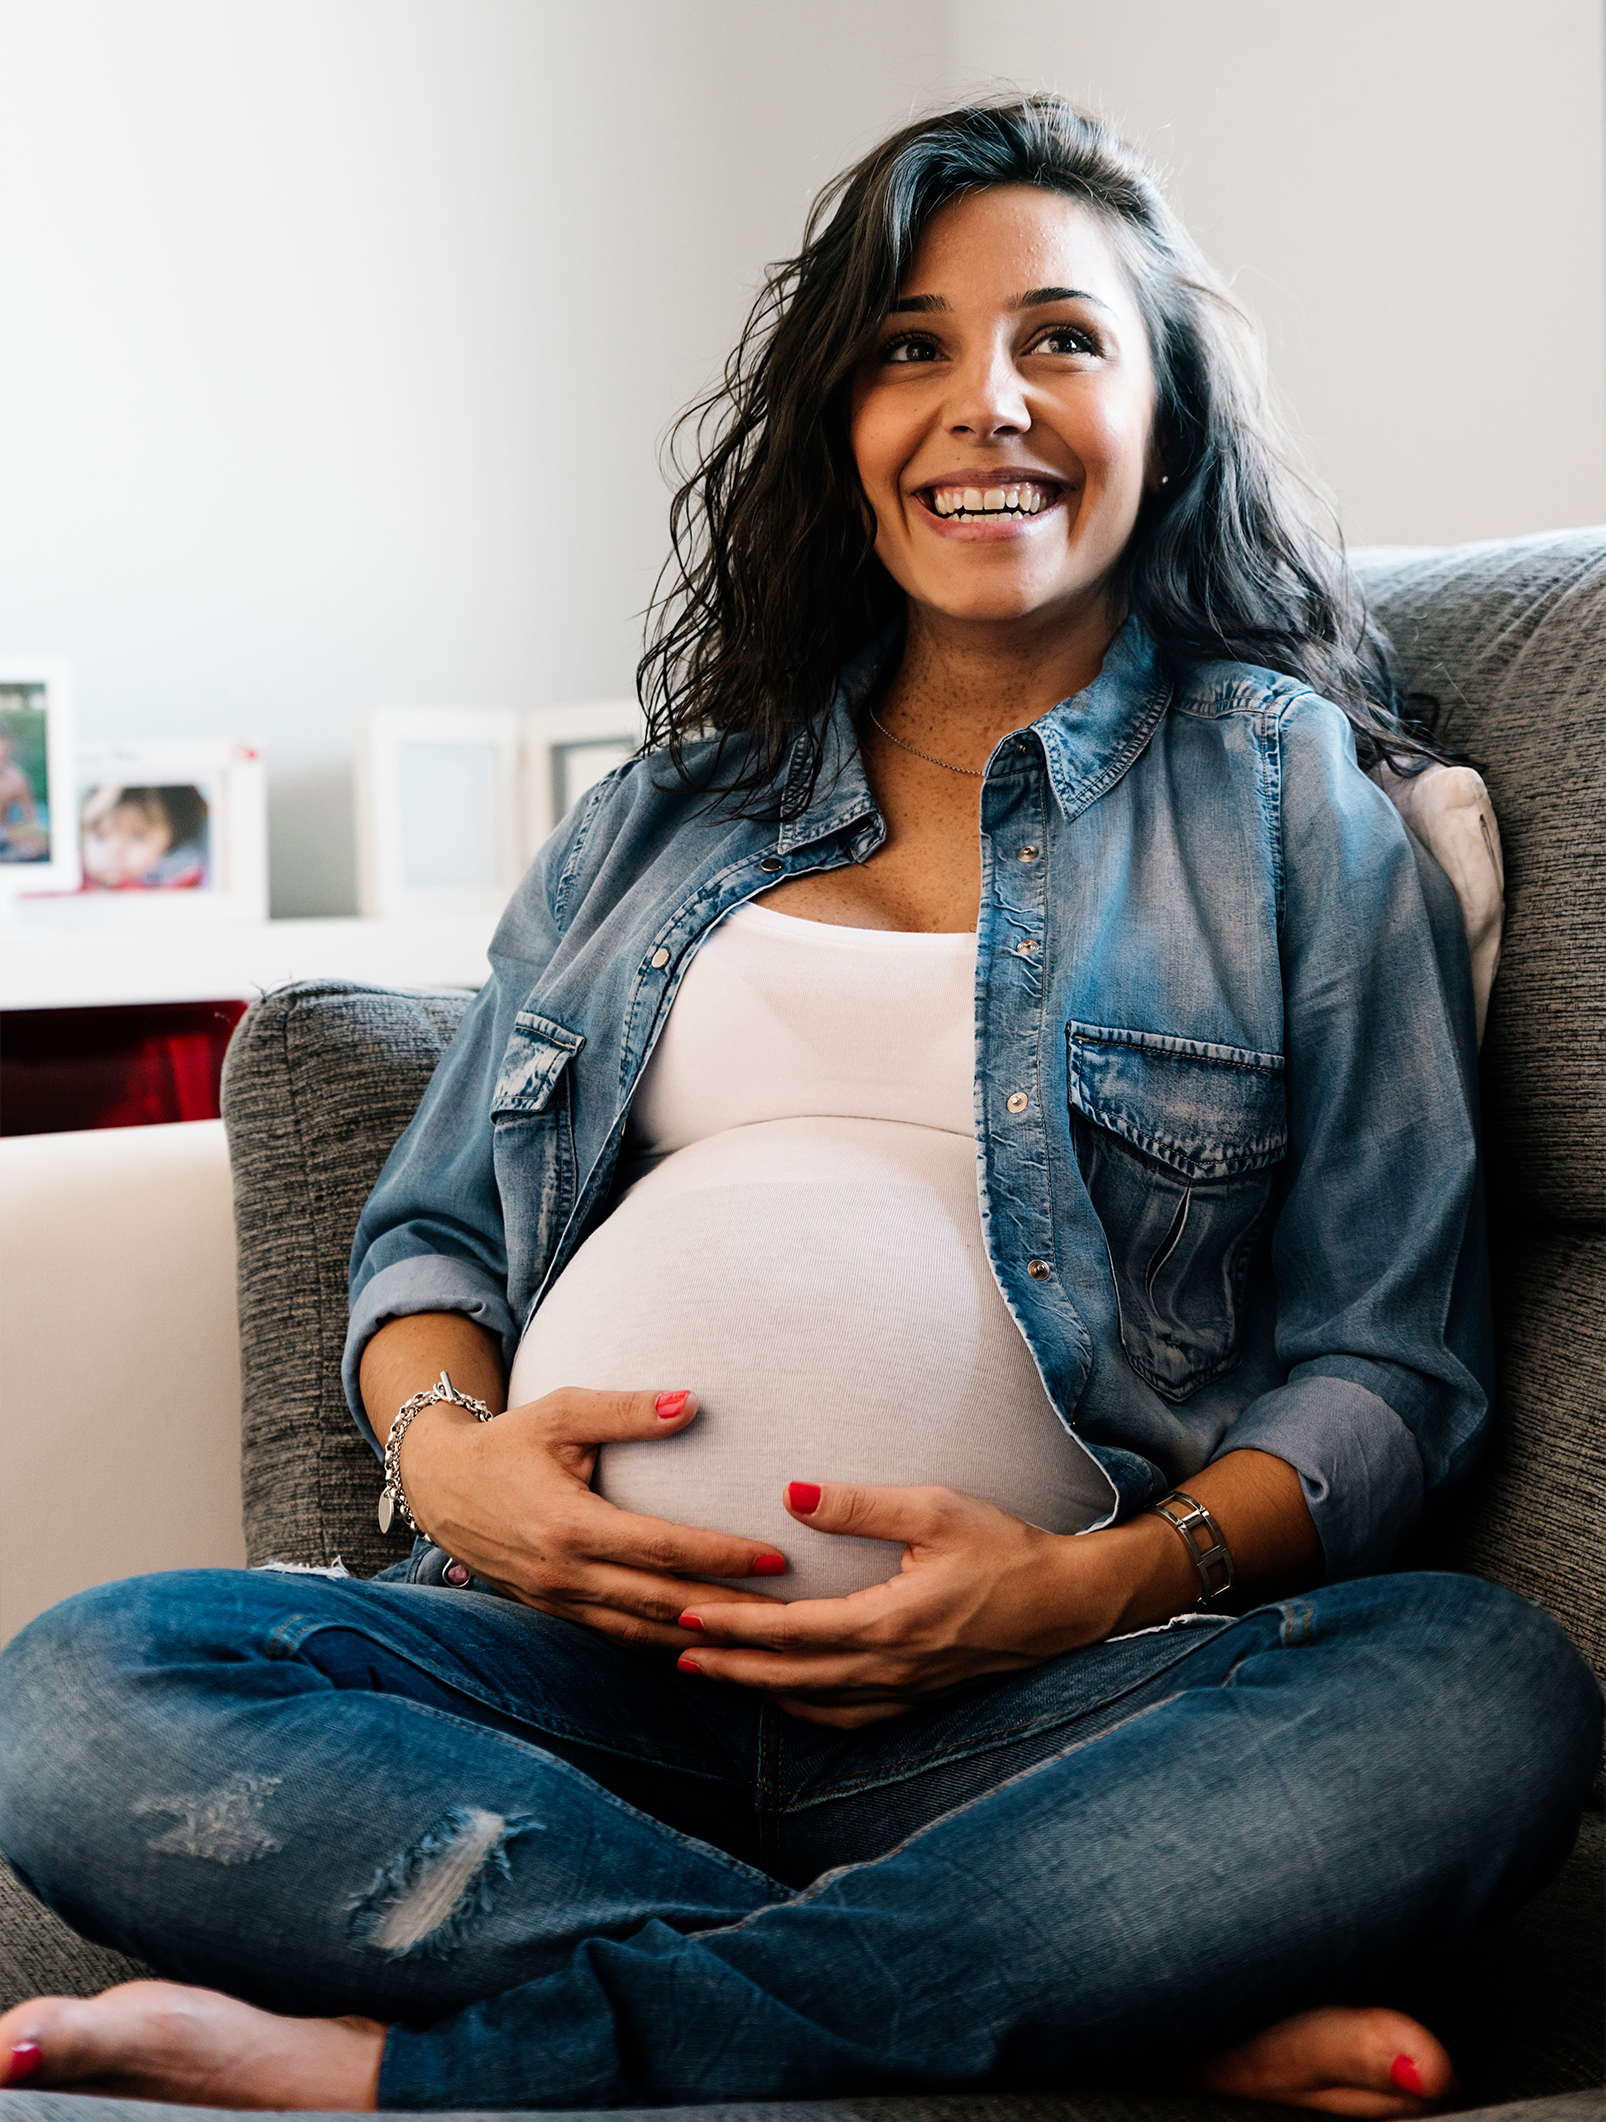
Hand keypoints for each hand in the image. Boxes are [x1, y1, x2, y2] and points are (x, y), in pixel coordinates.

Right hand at [399, 1388, 787, 1647]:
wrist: (439, 1485)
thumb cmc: (509, 1440)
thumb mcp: (562, 1411)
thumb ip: (627, 1410)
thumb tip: (693, 1403)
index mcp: (568, 1524)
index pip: (661, 1548)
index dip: (720, 1557)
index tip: (774, 1558)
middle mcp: (562, 1574)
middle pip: (661, 1603)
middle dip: (729, 1610)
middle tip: (792, 1614)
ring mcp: (555, 1601)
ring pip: (641, 1633)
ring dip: (703, 1640)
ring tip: (760, 1641)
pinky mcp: (553, 1613)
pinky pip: (616, 1638)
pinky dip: (662, 1647)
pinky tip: (704, 1649)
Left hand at [676, 1480, 1155, 1727]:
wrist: (1069, 1604)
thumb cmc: (1004, 1547)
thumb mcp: (935, 1509)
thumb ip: (861, 1505)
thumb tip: (791, 1494)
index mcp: (890, 1621)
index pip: (793, 1630)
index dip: (737, 1624)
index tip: (688, 1612)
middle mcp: (892, 1667)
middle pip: (791, 1677)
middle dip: (730, 1664)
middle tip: (675, 1652)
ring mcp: (906, 1691)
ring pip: (815, 1704)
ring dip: (760, 1690)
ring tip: (713, 1672)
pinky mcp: (920, 1698)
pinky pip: (849, 1718)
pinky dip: (806, 1710)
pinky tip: (784, 1697)